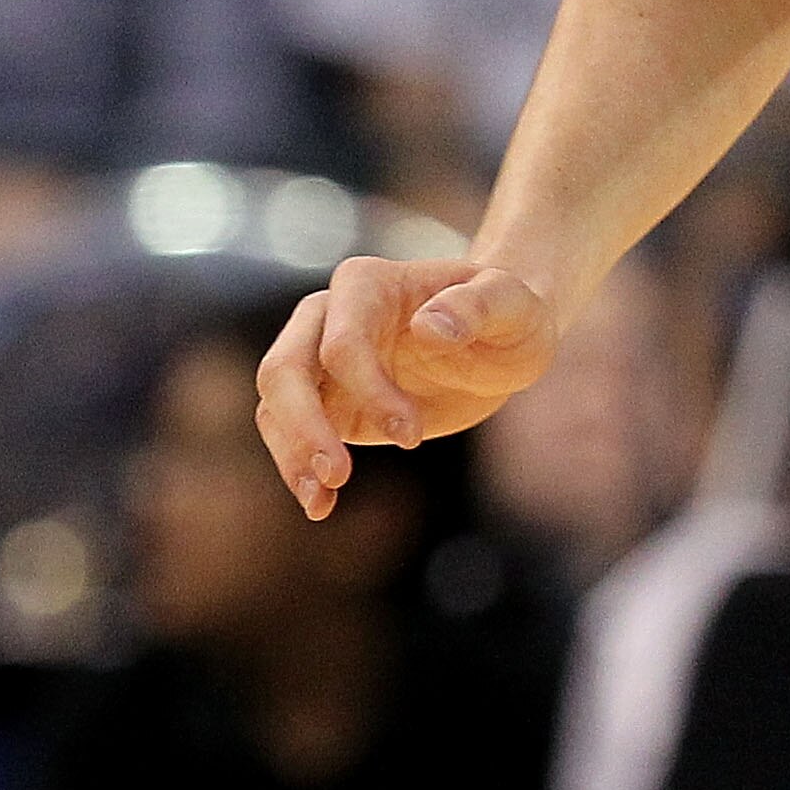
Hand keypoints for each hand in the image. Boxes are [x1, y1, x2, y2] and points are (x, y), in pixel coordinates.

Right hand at [259, 256, 555, 519]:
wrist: (500, 340)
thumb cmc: (509, 314)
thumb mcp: (514, 304)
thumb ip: (478, 306)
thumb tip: (428, 327)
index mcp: (366, 284)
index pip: (341, 342)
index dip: (368, 390)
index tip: (413, 435)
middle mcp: (327, 316)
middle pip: (285, 369)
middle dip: (304, 425)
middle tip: (339, 476)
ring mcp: (319, 360)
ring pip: (276, 405)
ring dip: (291, 455)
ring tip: (322, 501)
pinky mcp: (326, 401)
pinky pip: (289, 433)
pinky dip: (297, 468)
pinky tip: (320, 505)